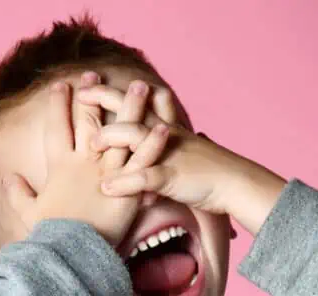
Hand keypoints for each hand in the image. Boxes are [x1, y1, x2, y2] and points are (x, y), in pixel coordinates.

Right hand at [2, 76, 168, 246]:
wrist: (68, 254)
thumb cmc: (49, 236)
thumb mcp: (29, 212)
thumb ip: (18, 194)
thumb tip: (7, 179)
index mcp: (60, 167)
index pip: (58, 128)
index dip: (59, 106)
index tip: (61, 85)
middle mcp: (83, 163)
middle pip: (90, 121)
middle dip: (93, 96)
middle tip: (96, 74)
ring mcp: (106, 173)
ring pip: (121, 133)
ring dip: (131, 109)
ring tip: (140, 86)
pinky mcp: (127, 187)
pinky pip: (144, 161)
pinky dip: (153, 143)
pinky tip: (164, 125)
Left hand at [78, 84, 285, 234]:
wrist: (236, 183)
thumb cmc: (211, 172)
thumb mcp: (186, 154)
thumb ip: (167, 154)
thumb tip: (166, 154)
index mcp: (165, 129)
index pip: (137, 101)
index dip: (113, 92)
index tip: (90, 84)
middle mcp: (164, 136)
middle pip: (132, 109)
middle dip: (105, 98)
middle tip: (81, 94)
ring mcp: (167, 155)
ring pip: (135, 136)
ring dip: (111, 137)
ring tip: (90, 145)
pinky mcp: (172, 177)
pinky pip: (145, 177)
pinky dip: (124, 183)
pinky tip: (106, 188)